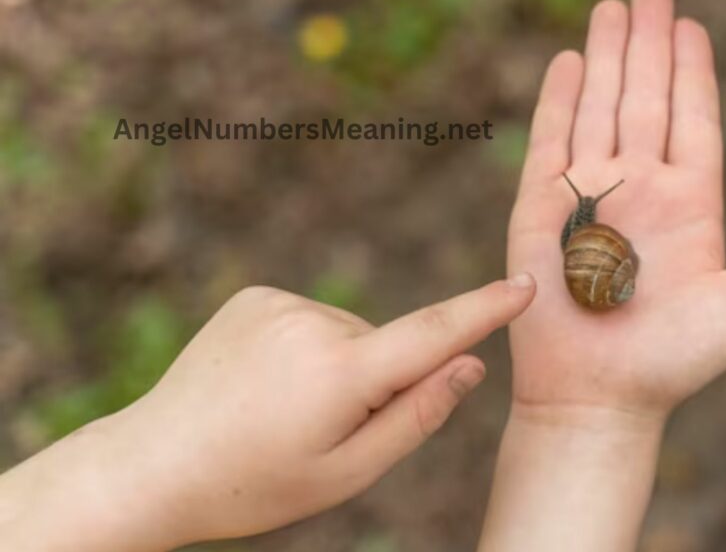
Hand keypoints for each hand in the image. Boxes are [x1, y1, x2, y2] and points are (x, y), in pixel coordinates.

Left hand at [0, 277, 534, 551]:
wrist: (155, 465)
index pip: (432, 334)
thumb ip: (416, 416)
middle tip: (322, 432)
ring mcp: (279, 304)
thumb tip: (470, 365)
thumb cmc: (257, 483)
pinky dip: (309, 349)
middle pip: (387, 346)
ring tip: (284, 411)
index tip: (526, 286)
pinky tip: (268, 383)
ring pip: (350, 334)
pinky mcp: (256, 297)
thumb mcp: (347, 472)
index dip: (484, 311)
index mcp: (339, 374)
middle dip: (378, 382)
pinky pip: (312, 320)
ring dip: (340, 367)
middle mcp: (311, 324)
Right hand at [507, 0, 725, 421]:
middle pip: (645, 97)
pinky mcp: (542, 208)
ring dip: (605, 57)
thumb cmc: (673, 362)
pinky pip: (550, 142)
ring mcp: (589, 193)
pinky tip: (567, 63)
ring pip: (599, 107)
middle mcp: (639, 188)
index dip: (692, 70)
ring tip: (610, 9)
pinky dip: (559, 101)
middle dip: (647, 42)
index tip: (691, 23)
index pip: (692, 118)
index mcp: (689, 203)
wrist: (600, 396)